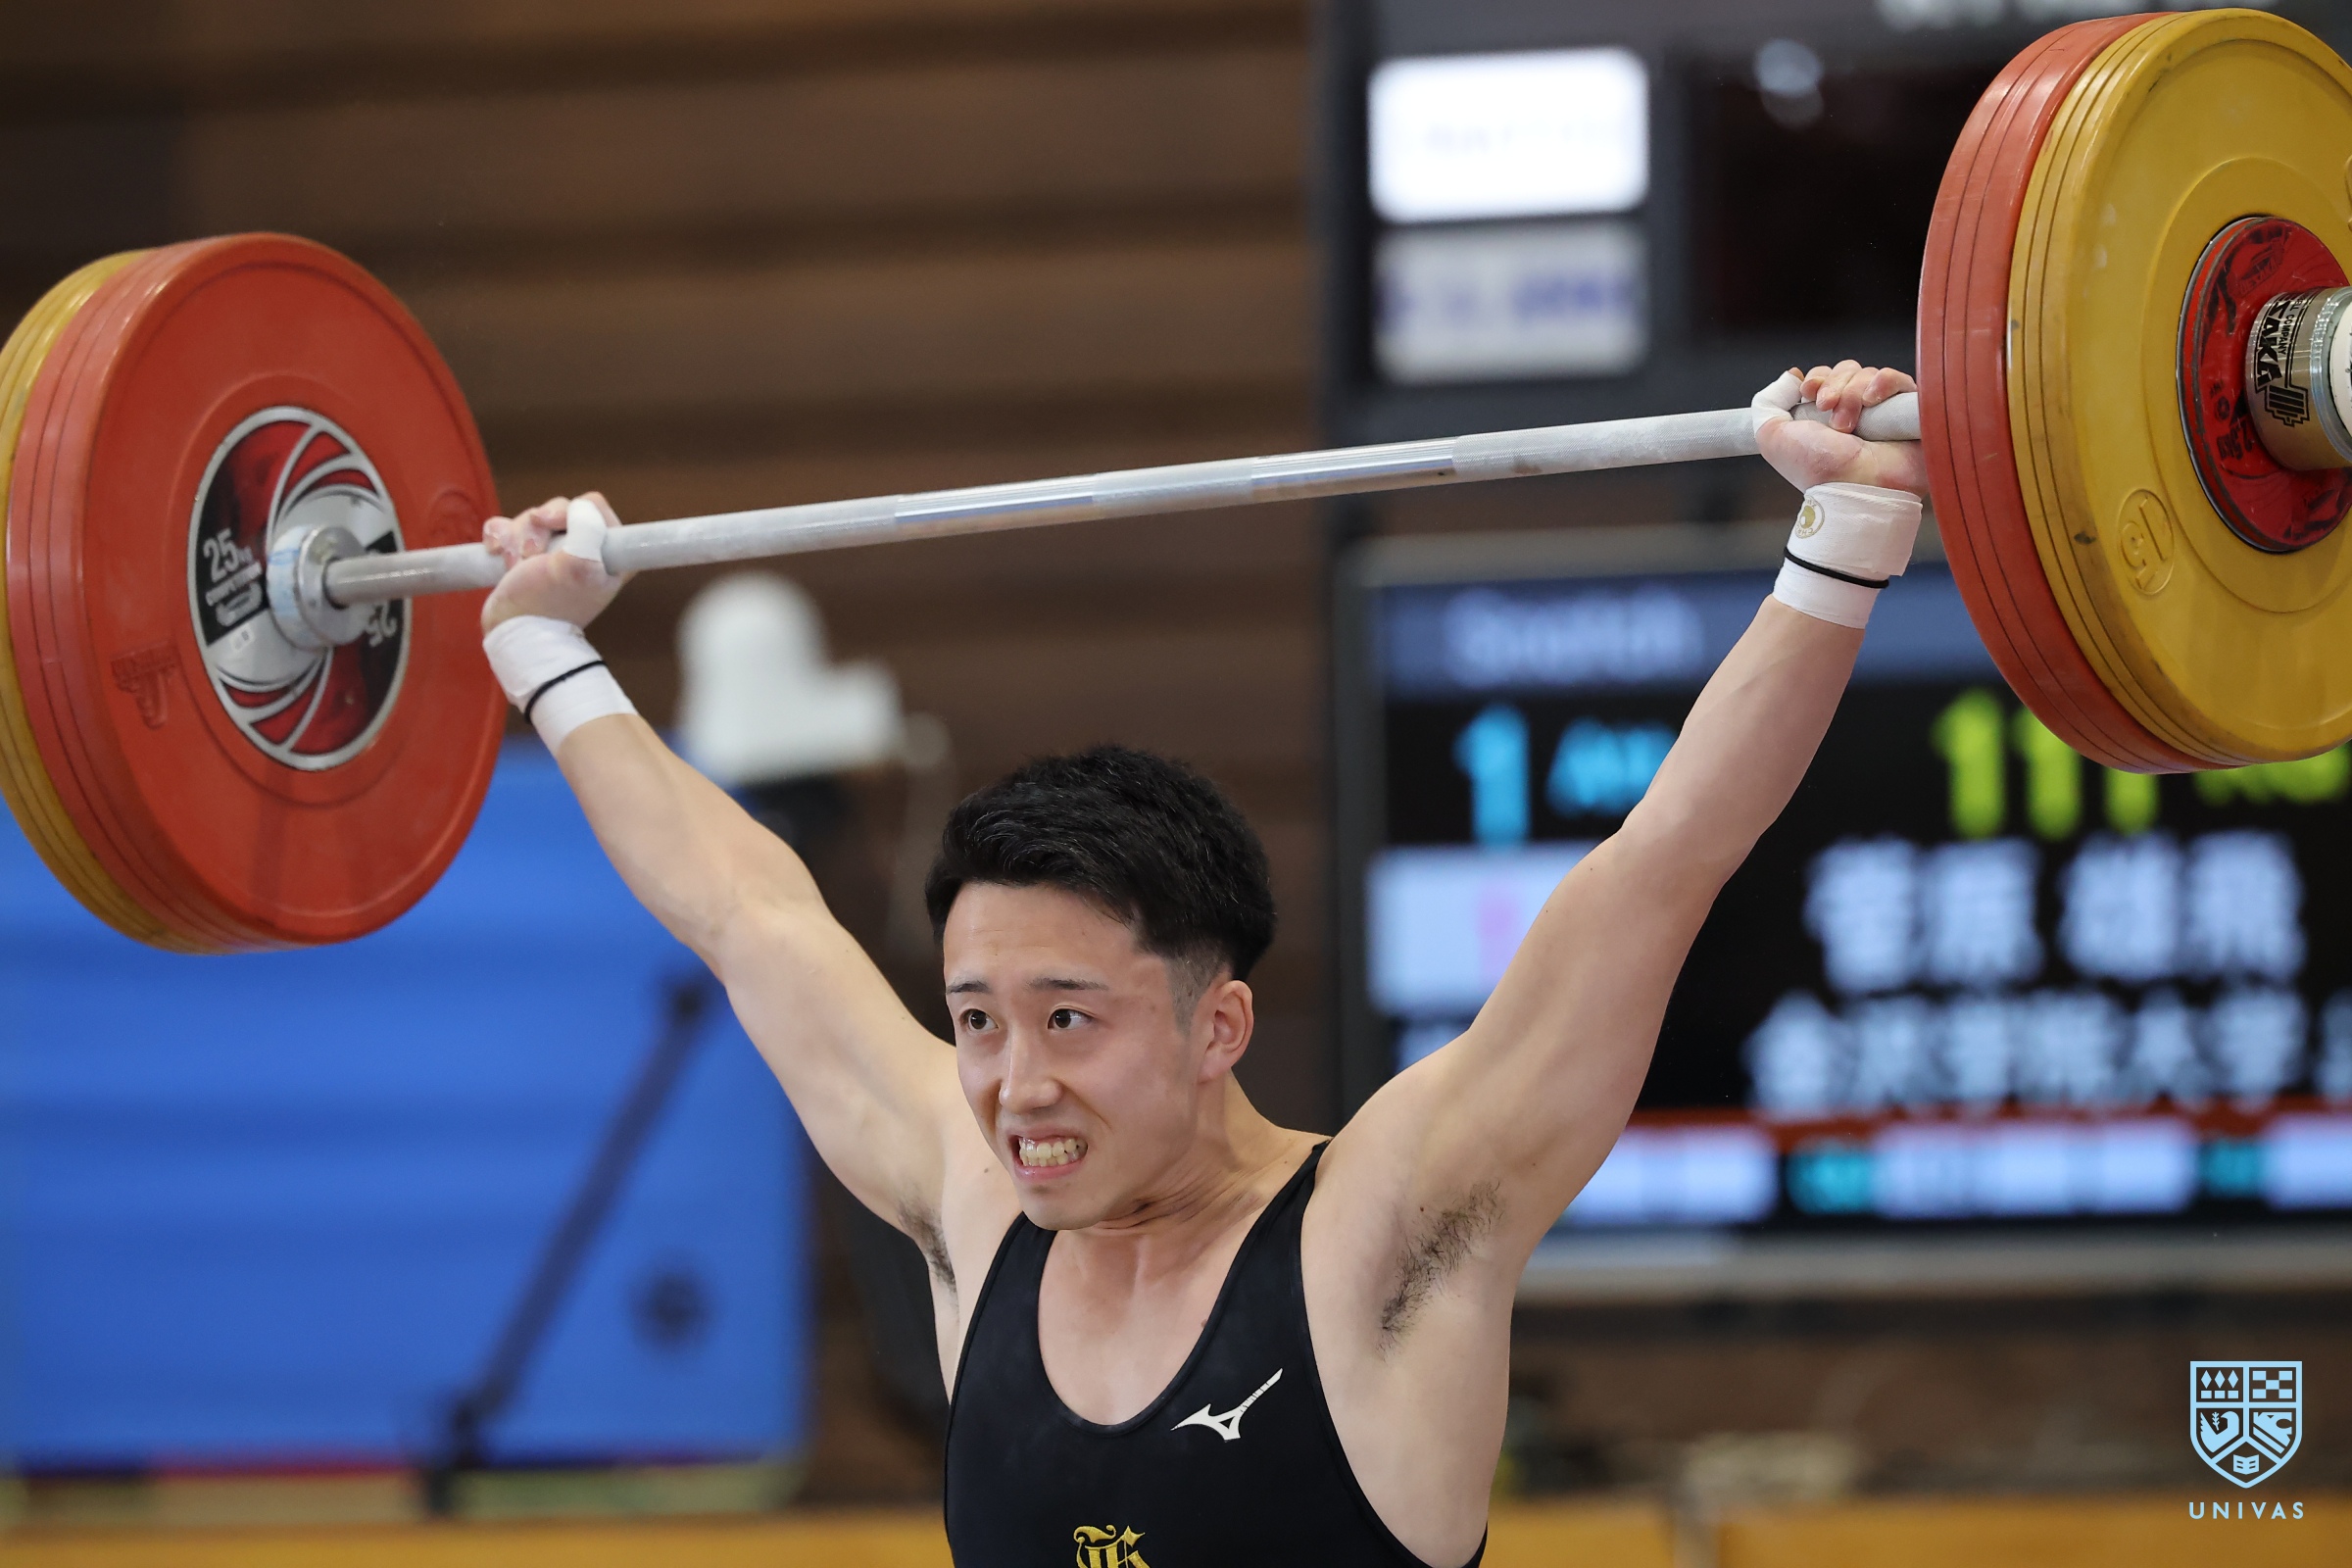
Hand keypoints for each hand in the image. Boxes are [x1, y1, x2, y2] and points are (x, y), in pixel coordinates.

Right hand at [479, 492, 631, 632]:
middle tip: (532, 555)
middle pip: (559, 509)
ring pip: (532, 517)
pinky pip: (508, 526)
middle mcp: (585, 549)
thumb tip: (580, 506)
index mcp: (608, 552)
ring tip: (514, 564)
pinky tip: (496, 552)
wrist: (514, 632)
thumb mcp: (579, 567)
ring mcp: (554, 551)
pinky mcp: (525, 554)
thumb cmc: (548, 604)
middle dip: (538, 528)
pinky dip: (500, 536)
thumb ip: (589, 530)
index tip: (555, 523)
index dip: (572, 510)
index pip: (594, 506)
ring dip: (517, 536)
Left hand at [1756, 361, 1929, 496]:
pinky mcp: (1908, 411)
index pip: (1825, 375)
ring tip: (1849, 426)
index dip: (1817, 379)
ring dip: (1853, 395)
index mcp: (1825, 414)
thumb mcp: (1773, 437)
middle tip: (1829, 414)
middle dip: (1834, 387)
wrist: (1855, 487)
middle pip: (1846, 371)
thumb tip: (1789, 376)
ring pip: (1869, 375)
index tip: (1809, 395)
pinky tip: (1873, 401)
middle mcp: (1854, 410)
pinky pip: (1900, 380)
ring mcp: (1882, 410)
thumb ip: (1767, 403)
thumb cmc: (1818, 469)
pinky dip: (1884, 383)